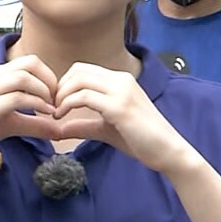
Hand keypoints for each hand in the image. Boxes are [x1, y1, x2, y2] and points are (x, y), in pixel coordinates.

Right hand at [0, 55, 59, 167]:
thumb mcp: (10, 124)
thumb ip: (34, 124)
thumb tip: (61, 130)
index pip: (30, 62)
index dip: (49, 77)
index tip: (56, 98)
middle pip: (30, 63)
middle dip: (50, 80)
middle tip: (57, 102)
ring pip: (23, 77)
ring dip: (44, 92)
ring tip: (51, 109)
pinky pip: (15, 98)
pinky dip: (36, 105)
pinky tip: (44, 116)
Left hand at [50, 62, 193, 173]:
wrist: (168, 151)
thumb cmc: (141, 140)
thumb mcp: (106, 129)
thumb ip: (84, 125)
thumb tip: (59, 128)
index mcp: (120, 81)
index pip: (83, 70)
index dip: (64, 83)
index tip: (56, 103)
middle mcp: (121, 80)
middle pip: (78, 70)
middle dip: (59, 87)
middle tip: (52, 107)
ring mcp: (121, 92)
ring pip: (79, 80)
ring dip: (61, 96)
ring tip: (56, 113)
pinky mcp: (119, 107)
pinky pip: (84, 97)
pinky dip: (67, 105)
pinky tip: (62, 118)